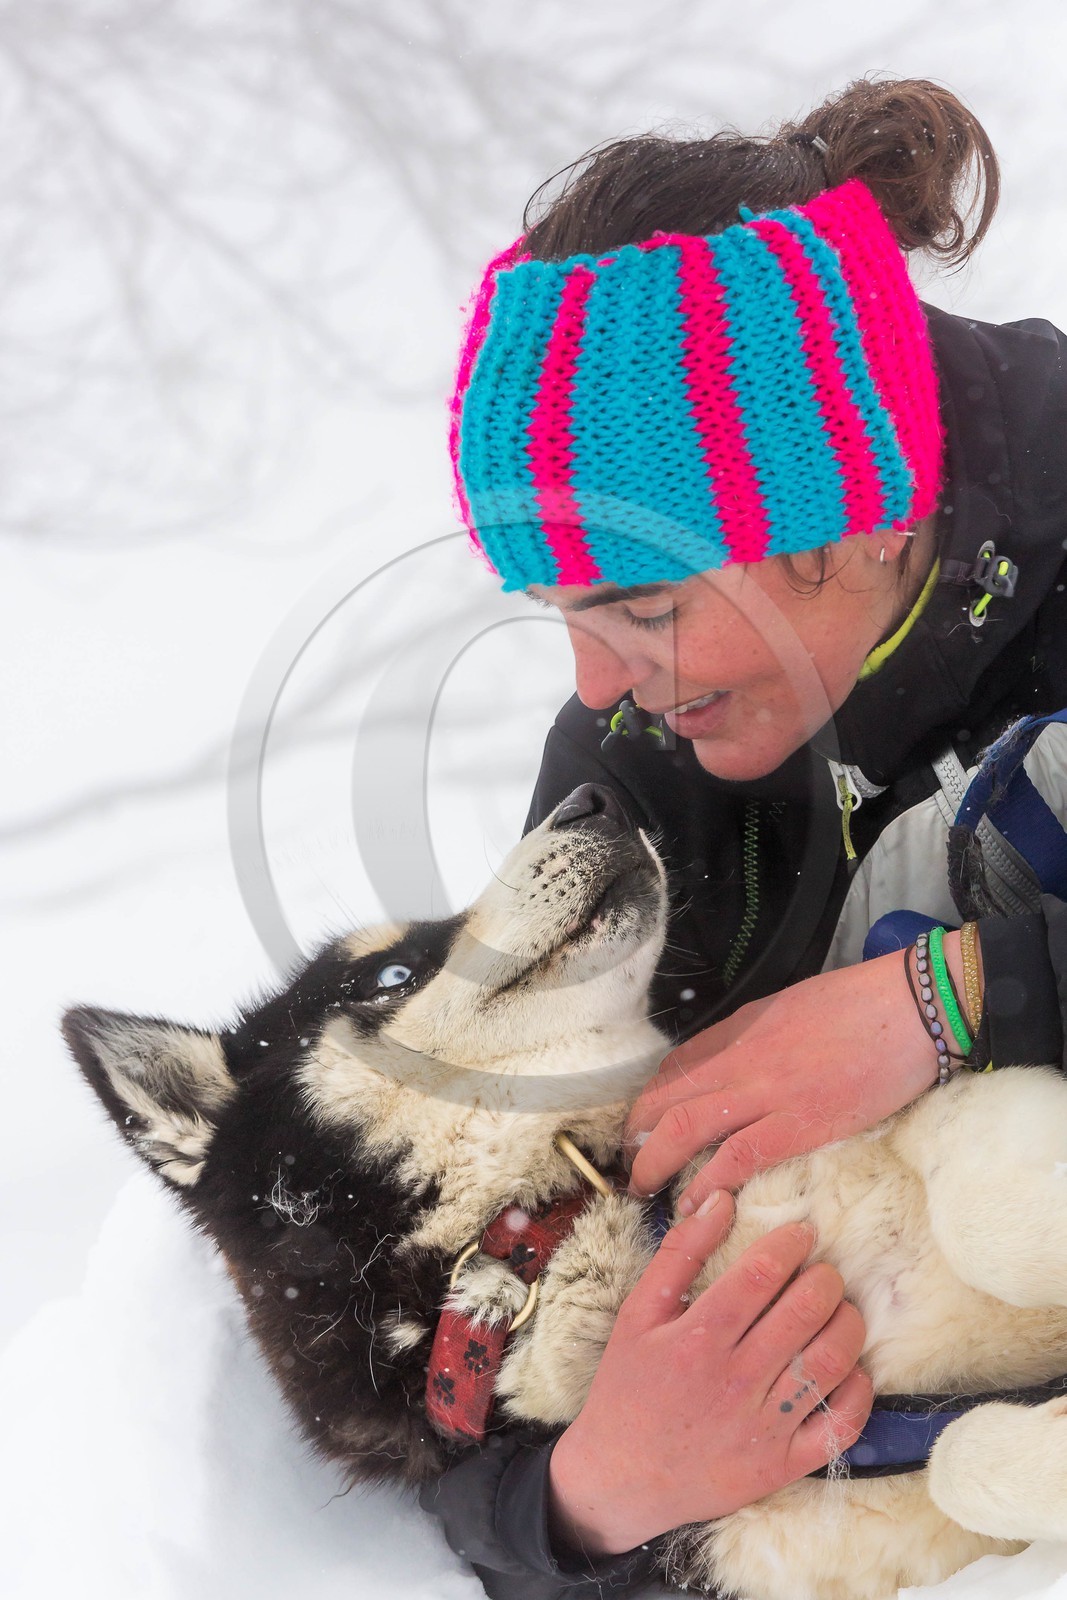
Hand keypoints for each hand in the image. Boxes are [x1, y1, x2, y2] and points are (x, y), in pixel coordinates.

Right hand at [547, 1193, 870, 1557]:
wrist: (620, 1479)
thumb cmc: (628, 1388)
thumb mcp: (638, 1314)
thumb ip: (679, 1253)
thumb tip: (720, 1200)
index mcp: (697, 1337)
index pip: (762, 1273)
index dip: (791, 1244)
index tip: (802, 1233)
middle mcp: (735, 1379)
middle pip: (805, 1311)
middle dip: (826, 1278)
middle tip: (823, 1272)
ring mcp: (763, 1425)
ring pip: (830, 1361)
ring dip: (848, 1324)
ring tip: (838, 1311)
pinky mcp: (782, 1465)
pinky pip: (840, 1425)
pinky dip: (858, 1392)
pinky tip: (850, 1369)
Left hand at [625, 938, 963, 1212]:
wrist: (911, 1006)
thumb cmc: (862, 1005)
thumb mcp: (790, 1008)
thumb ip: (755, 1037)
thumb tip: (730, 1065)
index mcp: (740, 1030)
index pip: (675, 1068)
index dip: (650, 1102)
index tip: (643, 1127)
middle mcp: (740, 1060)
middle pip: (664, 1099)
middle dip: (636, 1134)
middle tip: (629, 1165)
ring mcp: (766, 1092)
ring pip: (684, 1127)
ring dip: (655, 1162)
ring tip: (644, 1189)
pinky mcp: (798, 1124)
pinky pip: (736, 1157)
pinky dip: (706, 1184)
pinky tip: (694, 1206)